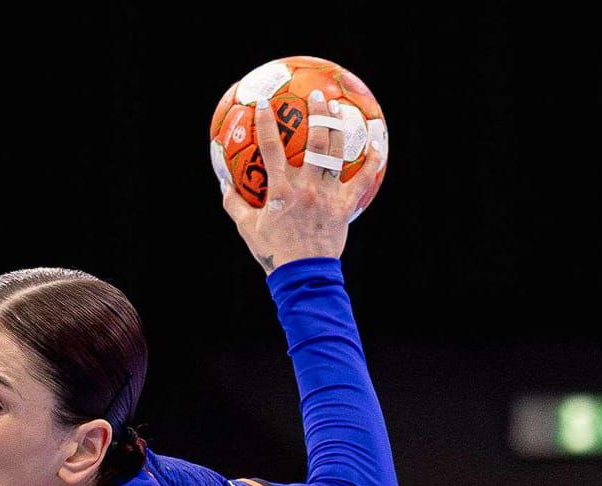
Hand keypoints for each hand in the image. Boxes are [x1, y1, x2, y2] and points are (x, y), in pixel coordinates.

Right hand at [222, 90, 384, 272]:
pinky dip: (372, 160)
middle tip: (315, 95)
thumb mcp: (247, 228)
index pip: (270, 148)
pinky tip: (377, 143)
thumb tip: (223, 183)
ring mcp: (327, 194)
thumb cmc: (273, 251)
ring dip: (339, 127)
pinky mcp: (344, 205)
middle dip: (315, 114)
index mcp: (279, 190)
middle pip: (313, 142)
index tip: (263, 103)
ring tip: (339, 108)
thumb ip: (234, 204)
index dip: (265, 123)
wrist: (302, 273)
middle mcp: (305, 186)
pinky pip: (362, 179)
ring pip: (336, 153)